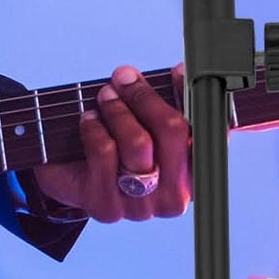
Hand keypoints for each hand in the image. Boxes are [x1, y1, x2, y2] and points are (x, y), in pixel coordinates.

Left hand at [33, 65, 191, 222]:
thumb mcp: (146, 123)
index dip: (194, 98)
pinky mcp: (107, 206)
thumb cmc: (117, 144)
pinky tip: (89, 119)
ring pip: (138, 143)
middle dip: (144, 96)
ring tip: (105, 96)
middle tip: (122, 78)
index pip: (208, 132)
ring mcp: (142, 207)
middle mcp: (174, 196)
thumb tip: (182, 71)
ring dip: (118, 110)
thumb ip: (168, 100)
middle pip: (173, 131)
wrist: (70, 176)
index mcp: (194, 175)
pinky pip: (105, 153)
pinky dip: (95, 127)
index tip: (175, 71)